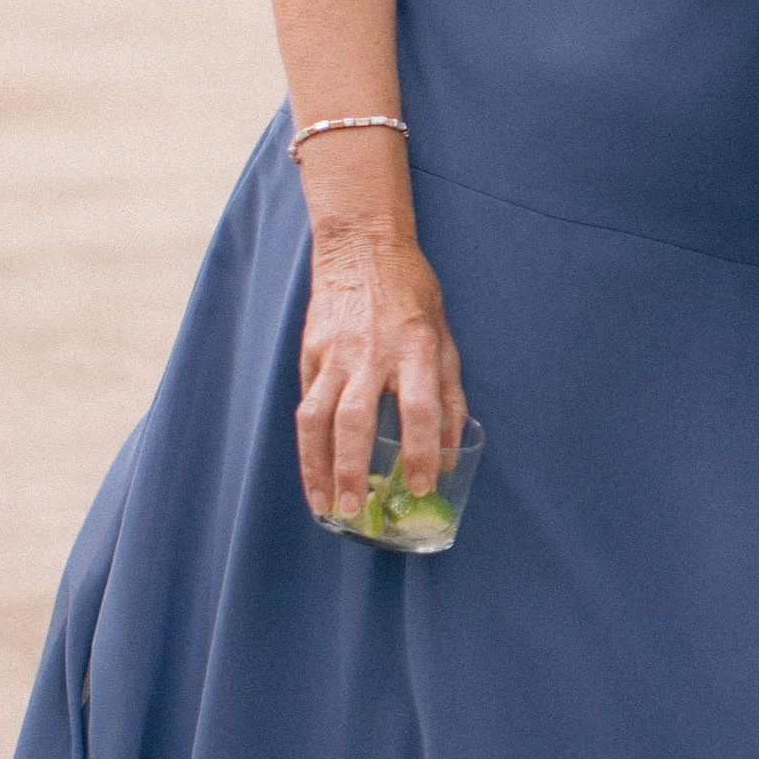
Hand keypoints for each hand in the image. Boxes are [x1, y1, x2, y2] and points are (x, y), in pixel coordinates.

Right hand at [296, 217, 465, 517]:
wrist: (362, 247)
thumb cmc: (412, 294)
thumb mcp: (444, 336)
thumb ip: (449, 393)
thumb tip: (452, 449)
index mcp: (416, 346)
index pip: (420, 408)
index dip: (422, 451)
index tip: (422, 486)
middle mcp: (371, 352)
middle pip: (355, 420)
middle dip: (353, 471)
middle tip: (356, 511)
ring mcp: (334, 353)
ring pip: (316, 418)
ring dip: (316, 466)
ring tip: (324, 504)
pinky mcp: (310, 353)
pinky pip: (306, 404)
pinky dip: (307, 444)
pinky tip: (313, 472)